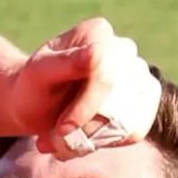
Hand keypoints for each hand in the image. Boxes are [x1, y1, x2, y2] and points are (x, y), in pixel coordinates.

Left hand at [9, 19, 160, 155]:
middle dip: (85, 128)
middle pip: (119, 101)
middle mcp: (124, 50)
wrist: (38, 104)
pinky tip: (79, 141)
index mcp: (98, 33)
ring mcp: (138, 76)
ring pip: (128, 121)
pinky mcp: (143, 103)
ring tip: (60, 144)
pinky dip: (102, 143)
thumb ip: (64, 63)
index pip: (105, 75)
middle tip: (53, 141)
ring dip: (91, 140)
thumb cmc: (33, 85)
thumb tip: (96, 53)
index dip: (86, 107)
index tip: (62, 129)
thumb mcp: (38, 73)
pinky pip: (133, 132)